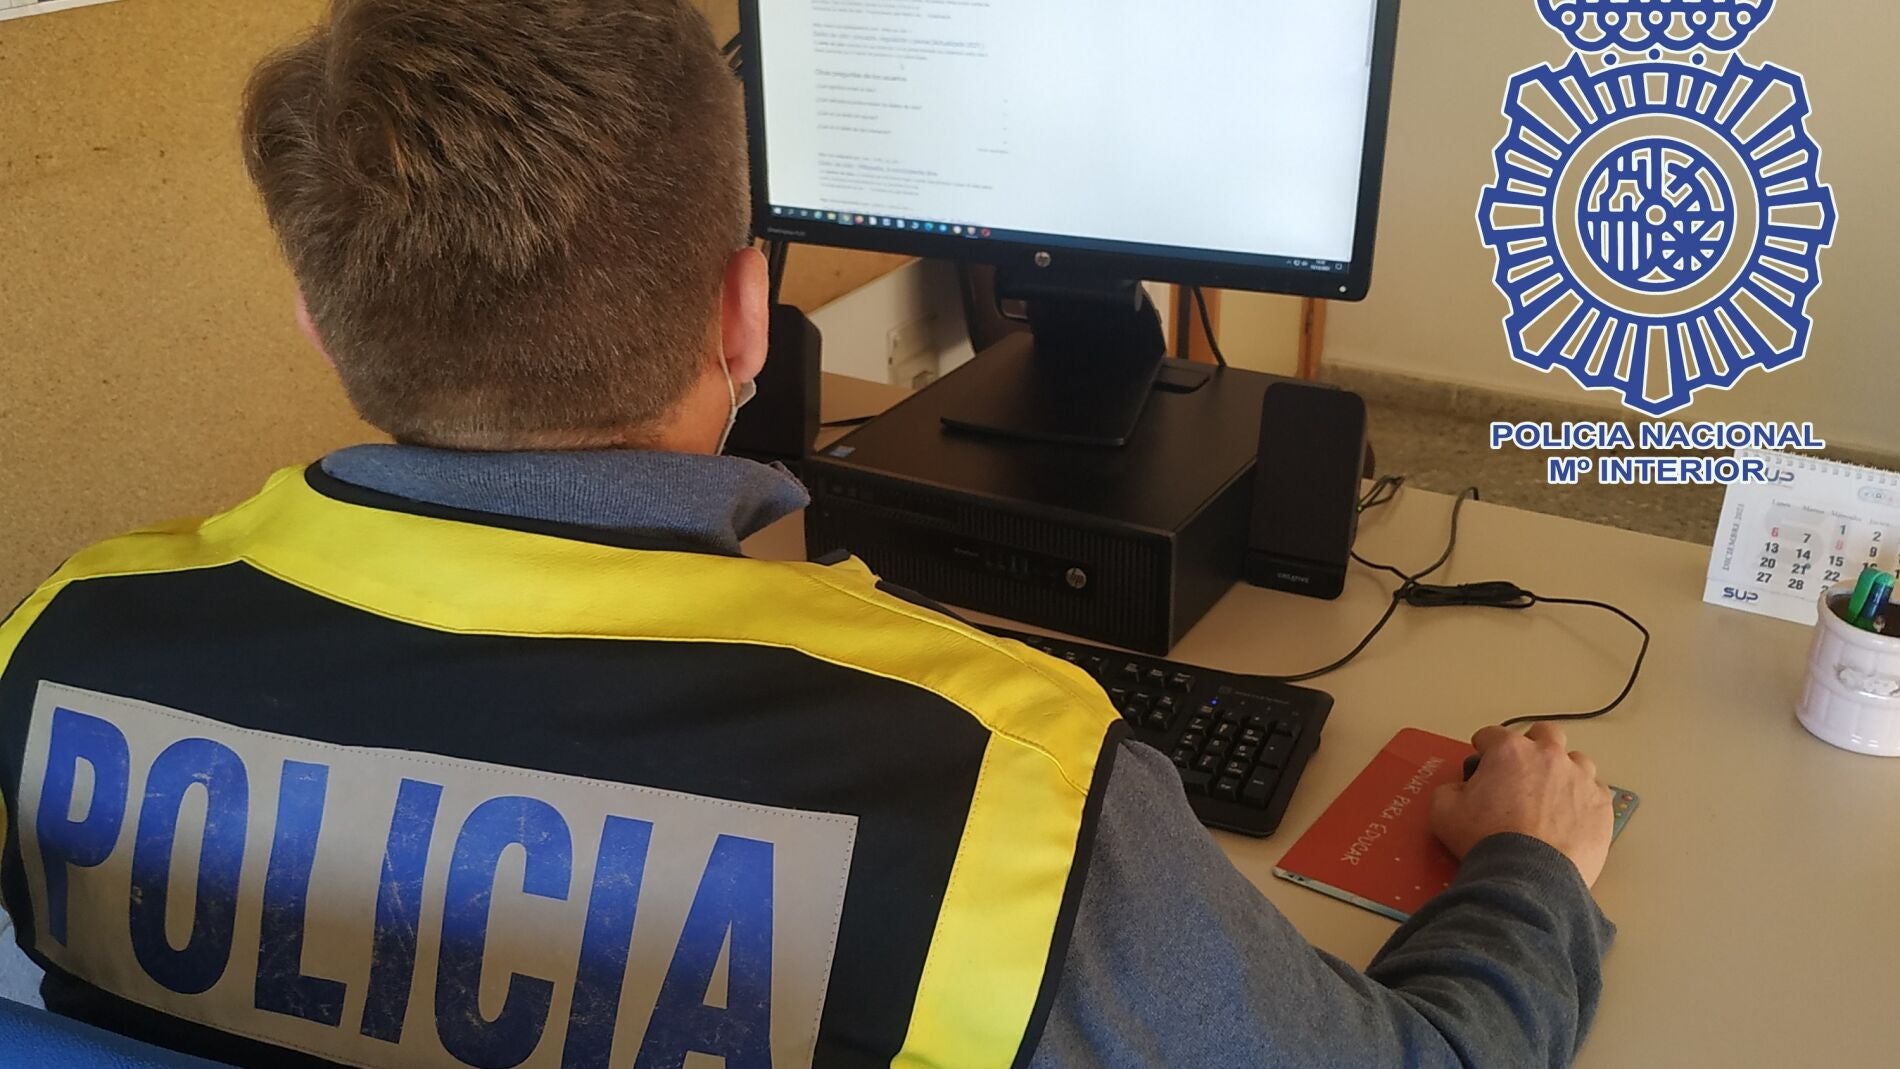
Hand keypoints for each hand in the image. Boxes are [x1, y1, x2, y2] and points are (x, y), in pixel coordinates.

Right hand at [1430, 723, 1613, 887]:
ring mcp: (1580, 778)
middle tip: (1522, 770)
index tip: (1482, 760)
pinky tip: (1572, 815)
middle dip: (1532, 746)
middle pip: (1544, 734)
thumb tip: (1459, 789)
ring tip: (1552, 796)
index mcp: (1509, 751)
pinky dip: (1583, 798)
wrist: (1527, 877)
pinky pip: (1595, 790)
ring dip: (1563, 771)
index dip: (1483, 748)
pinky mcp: (1601, 804)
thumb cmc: (1486, 841)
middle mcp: (1548, 755)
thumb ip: (1449, 790)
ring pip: (1576, 761)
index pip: (1492, 735)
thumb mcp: (1443, 811)